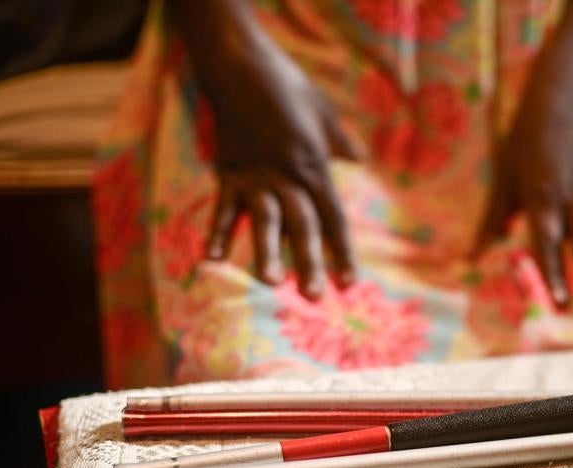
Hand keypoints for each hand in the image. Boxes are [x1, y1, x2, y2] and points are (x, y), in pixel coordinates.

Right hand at [201, 40, 361, 298]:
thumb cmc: (288, 87)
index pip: (333, 218)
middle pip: (302, 227)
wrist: (241, 66)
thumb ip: (341, 143)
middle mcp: (287, 178)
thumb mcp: (324, 114)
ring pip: (264, 221)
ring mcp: (256, 177)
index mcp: (315, 168)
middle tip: (315, 296)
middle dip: (310, 263)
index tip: (350, 283)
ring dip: (267, 252)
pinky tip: (212, 259)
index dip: (343, 252)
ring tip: (271, 282)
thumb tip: (360, 160)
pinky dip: (217, 233)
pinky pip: (223, 208)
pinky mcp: (229, 171)